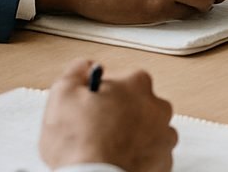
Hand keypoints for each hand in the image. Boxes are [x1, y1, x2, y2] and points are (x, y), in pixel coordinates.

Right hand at [40, 58, 175, 171]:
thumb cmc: (79, 142)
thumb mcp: (62, 95)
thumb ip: (76, 72)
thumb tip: (85, 65)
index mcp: (137, 84)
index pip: (122, 80)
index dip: (103, 94)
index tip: (92, 105)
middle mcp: (158, 106)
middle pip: (137, 104)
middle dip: (120, 114)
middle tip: (96, 130)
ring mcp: (164, 135)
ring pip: (147, 130)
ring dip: (132, 136)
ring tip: (107, 148)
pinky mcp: (164, 161)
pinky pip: (152, 154)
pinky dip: (139, 157)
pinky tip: (120, 160)